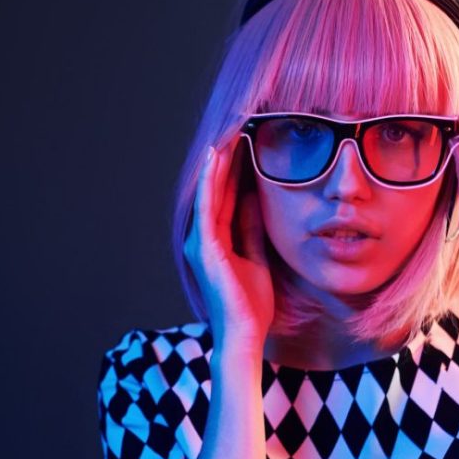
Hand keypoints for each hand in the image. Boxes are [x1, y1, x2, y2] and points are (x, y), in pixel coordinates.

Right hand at [182, 124, 274, 350]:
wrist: (245, 333)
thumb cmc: (251, 303)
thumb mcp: (257, 255)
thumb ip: (252, 228)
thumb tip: (257, 198)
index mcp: (216, 241)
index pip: (225, 196)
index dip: (234, 169)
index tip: (247, 140)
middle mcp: (203, 238)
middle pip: (214, 189)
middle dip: (225, 159)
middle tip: (236, 125)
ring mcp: (200, 242)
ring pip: (208, 192)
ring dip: (215, 162)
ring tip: (226, 131)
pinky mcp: (204, 248)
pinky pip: (206, 207)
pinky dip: (209, 182)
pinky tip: (215, 159)